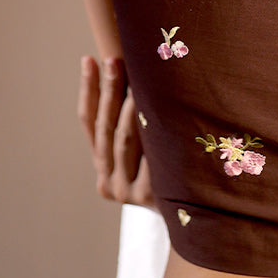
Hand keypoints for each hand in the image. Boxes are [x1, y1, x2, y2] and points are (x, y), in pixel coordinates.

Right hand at [78, 55, 155, 207]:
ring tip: (138, 81)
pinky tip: (160, 114)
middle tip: (115, 60)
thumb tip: (134, 65)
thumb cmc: (169, 170)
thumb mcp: (146, 146)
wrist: (189, 218)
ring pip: (124, 141)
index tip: (89, 59)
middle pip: (105, 128)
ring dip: (130, 108)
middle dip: (110, 90)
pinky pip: (149, 158)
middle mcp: (107, 180)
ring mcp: (124, 191)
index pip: (88, 122)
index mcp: (101, 165)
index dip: (88, 90)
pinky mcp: (147, 197)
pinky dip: (152, 135)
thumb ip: (134, 119)